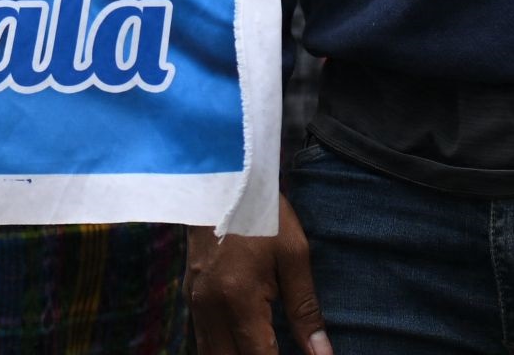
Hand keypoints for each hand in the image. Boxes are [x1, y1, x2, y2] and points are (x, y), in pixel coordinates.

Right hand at [193, 202, 328, 354]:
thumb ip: (306, 311)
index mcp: (239, 299)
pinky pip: (203, 340)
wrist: (220, 177)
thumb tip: (322, 354)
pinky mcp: (190, 296)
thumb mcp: (294, 256)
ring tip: (263, 348)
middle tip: (278, 351)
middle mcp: (210, 308)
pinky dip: (223, 350)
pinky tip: (243, 344)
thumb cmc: (262, 213)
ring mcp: (195, 303)